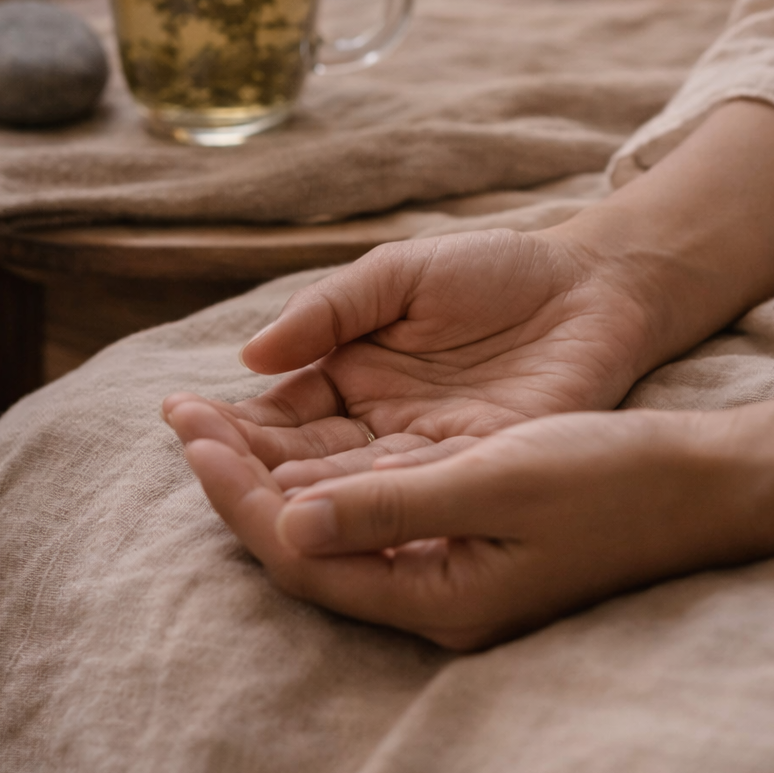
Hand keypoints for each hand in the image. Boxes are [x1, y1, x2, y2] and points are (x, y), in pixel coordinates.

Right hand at [163, 226, 658, 490]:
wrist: (592, 283)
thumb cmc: (494, 270)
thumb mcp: (399, 274)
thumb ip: (330, 310)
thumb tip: (250, 358)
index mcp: (353, 383)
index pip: (277, 419)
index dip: (230, 421)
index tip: (181, 419)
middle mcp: (382, 433)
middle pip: (302, 465)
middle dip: (248, 465)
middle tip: (199, 460)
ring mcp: (431, 458)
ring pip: (352, 491)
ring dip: (299, 494)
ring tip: (248, 489)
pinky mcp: (483, 470)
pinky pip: (421, 493)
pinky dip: (375, 501)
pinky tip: (332, 502)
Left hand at [174, 406, 748, 648]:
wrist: (701, 485)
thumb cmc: (610, 478)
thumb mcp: (500, 480)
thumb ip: (395, 506)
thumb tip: (290, 525)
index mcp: (436, 596)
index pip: (304, 555)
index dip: (239, 496)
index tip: (192, 435)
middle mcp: (432, 596)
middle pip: (306, 548)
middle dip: (240, 482)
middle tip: (182, 417)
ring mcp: (449, 571)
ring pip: (332, 528)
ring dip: (274, 474)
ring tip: (217, 421)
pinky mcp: (465, 541)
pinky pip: (368, 513)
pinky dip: (324, 473)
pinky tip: (299, 437)